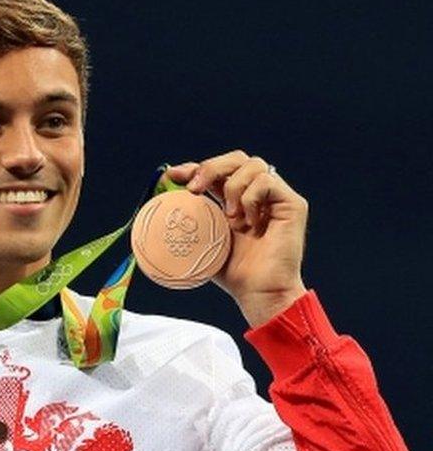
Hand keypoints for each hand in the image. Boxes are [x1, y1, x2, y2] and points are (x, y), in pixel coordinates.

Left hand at [166, 151, 307, 325]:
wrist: (257, 292)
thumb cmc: (231, 271)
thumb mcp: (201, 237)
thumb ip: (187, 214)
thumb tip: (157, 196)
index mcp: (235, 199)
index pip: (218, 169)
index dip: (196, 166)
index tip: (173, 174)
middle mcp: (257, 194)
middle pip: (236, 158)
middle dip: (211, 168)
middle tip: (195, 190)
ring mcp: (276, 197)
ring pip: (252, 165)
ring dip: (233, 188)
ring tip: (231, 218)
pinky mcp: (293, 204)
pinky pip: (267, 182)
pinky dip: (251, 198)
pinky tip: (250, 223)